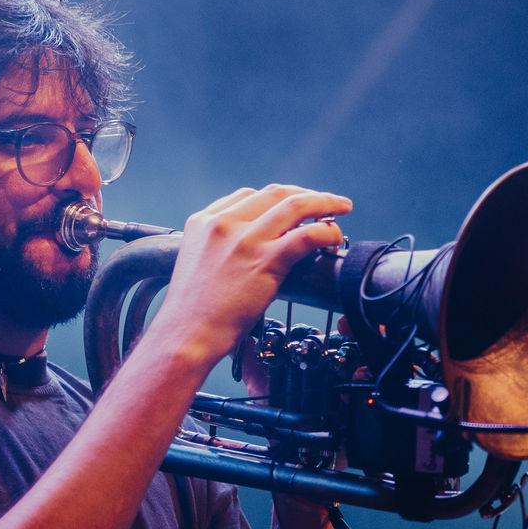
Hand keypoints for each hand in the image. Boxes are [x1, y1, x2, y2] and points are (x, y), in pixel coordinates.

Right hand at [151, 184, 351, 368]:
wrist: (186, 335)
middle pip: (275, 193)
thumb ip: (217, 249)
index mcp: (204, 222)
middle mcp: (223, 223)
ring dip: (324, 203)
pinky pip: (306, 236)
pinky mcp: (264, 261)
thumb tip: (245, 253)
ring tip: (341, 209)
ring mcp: (245, 240)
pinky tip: (334, 237)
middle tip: (328, 202)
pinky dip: (326, 231)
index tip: (294, 207)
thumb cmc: (192, 312)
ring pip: (295, 206)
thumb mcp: (195, 265)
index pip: (248, 195)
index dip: (277, 198)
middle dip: (306, 194)